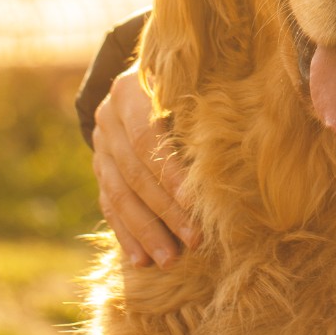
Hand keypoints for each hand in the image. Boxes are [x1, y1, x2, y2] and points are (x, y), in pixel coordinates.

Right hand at [92, 65, 198, 266]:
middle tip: (193, 240)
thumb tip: (236, 147)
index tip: (196, 202)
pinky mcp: (99, 168)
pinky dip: (126, 234)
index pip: (147, 140)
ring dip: (145, 231)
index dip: (170, 173)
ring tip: (169, 260)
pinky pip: (109, 206)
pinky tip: (140, 260)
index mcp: (129, 91)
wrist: (152, 74)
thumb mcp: (196, 81)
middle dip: (165, 211)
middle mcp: (108, 118)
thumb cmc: (192, 78)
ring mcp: (100, 145)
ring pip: (119, 195)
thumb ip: (203, 108)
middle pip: (134, 173)